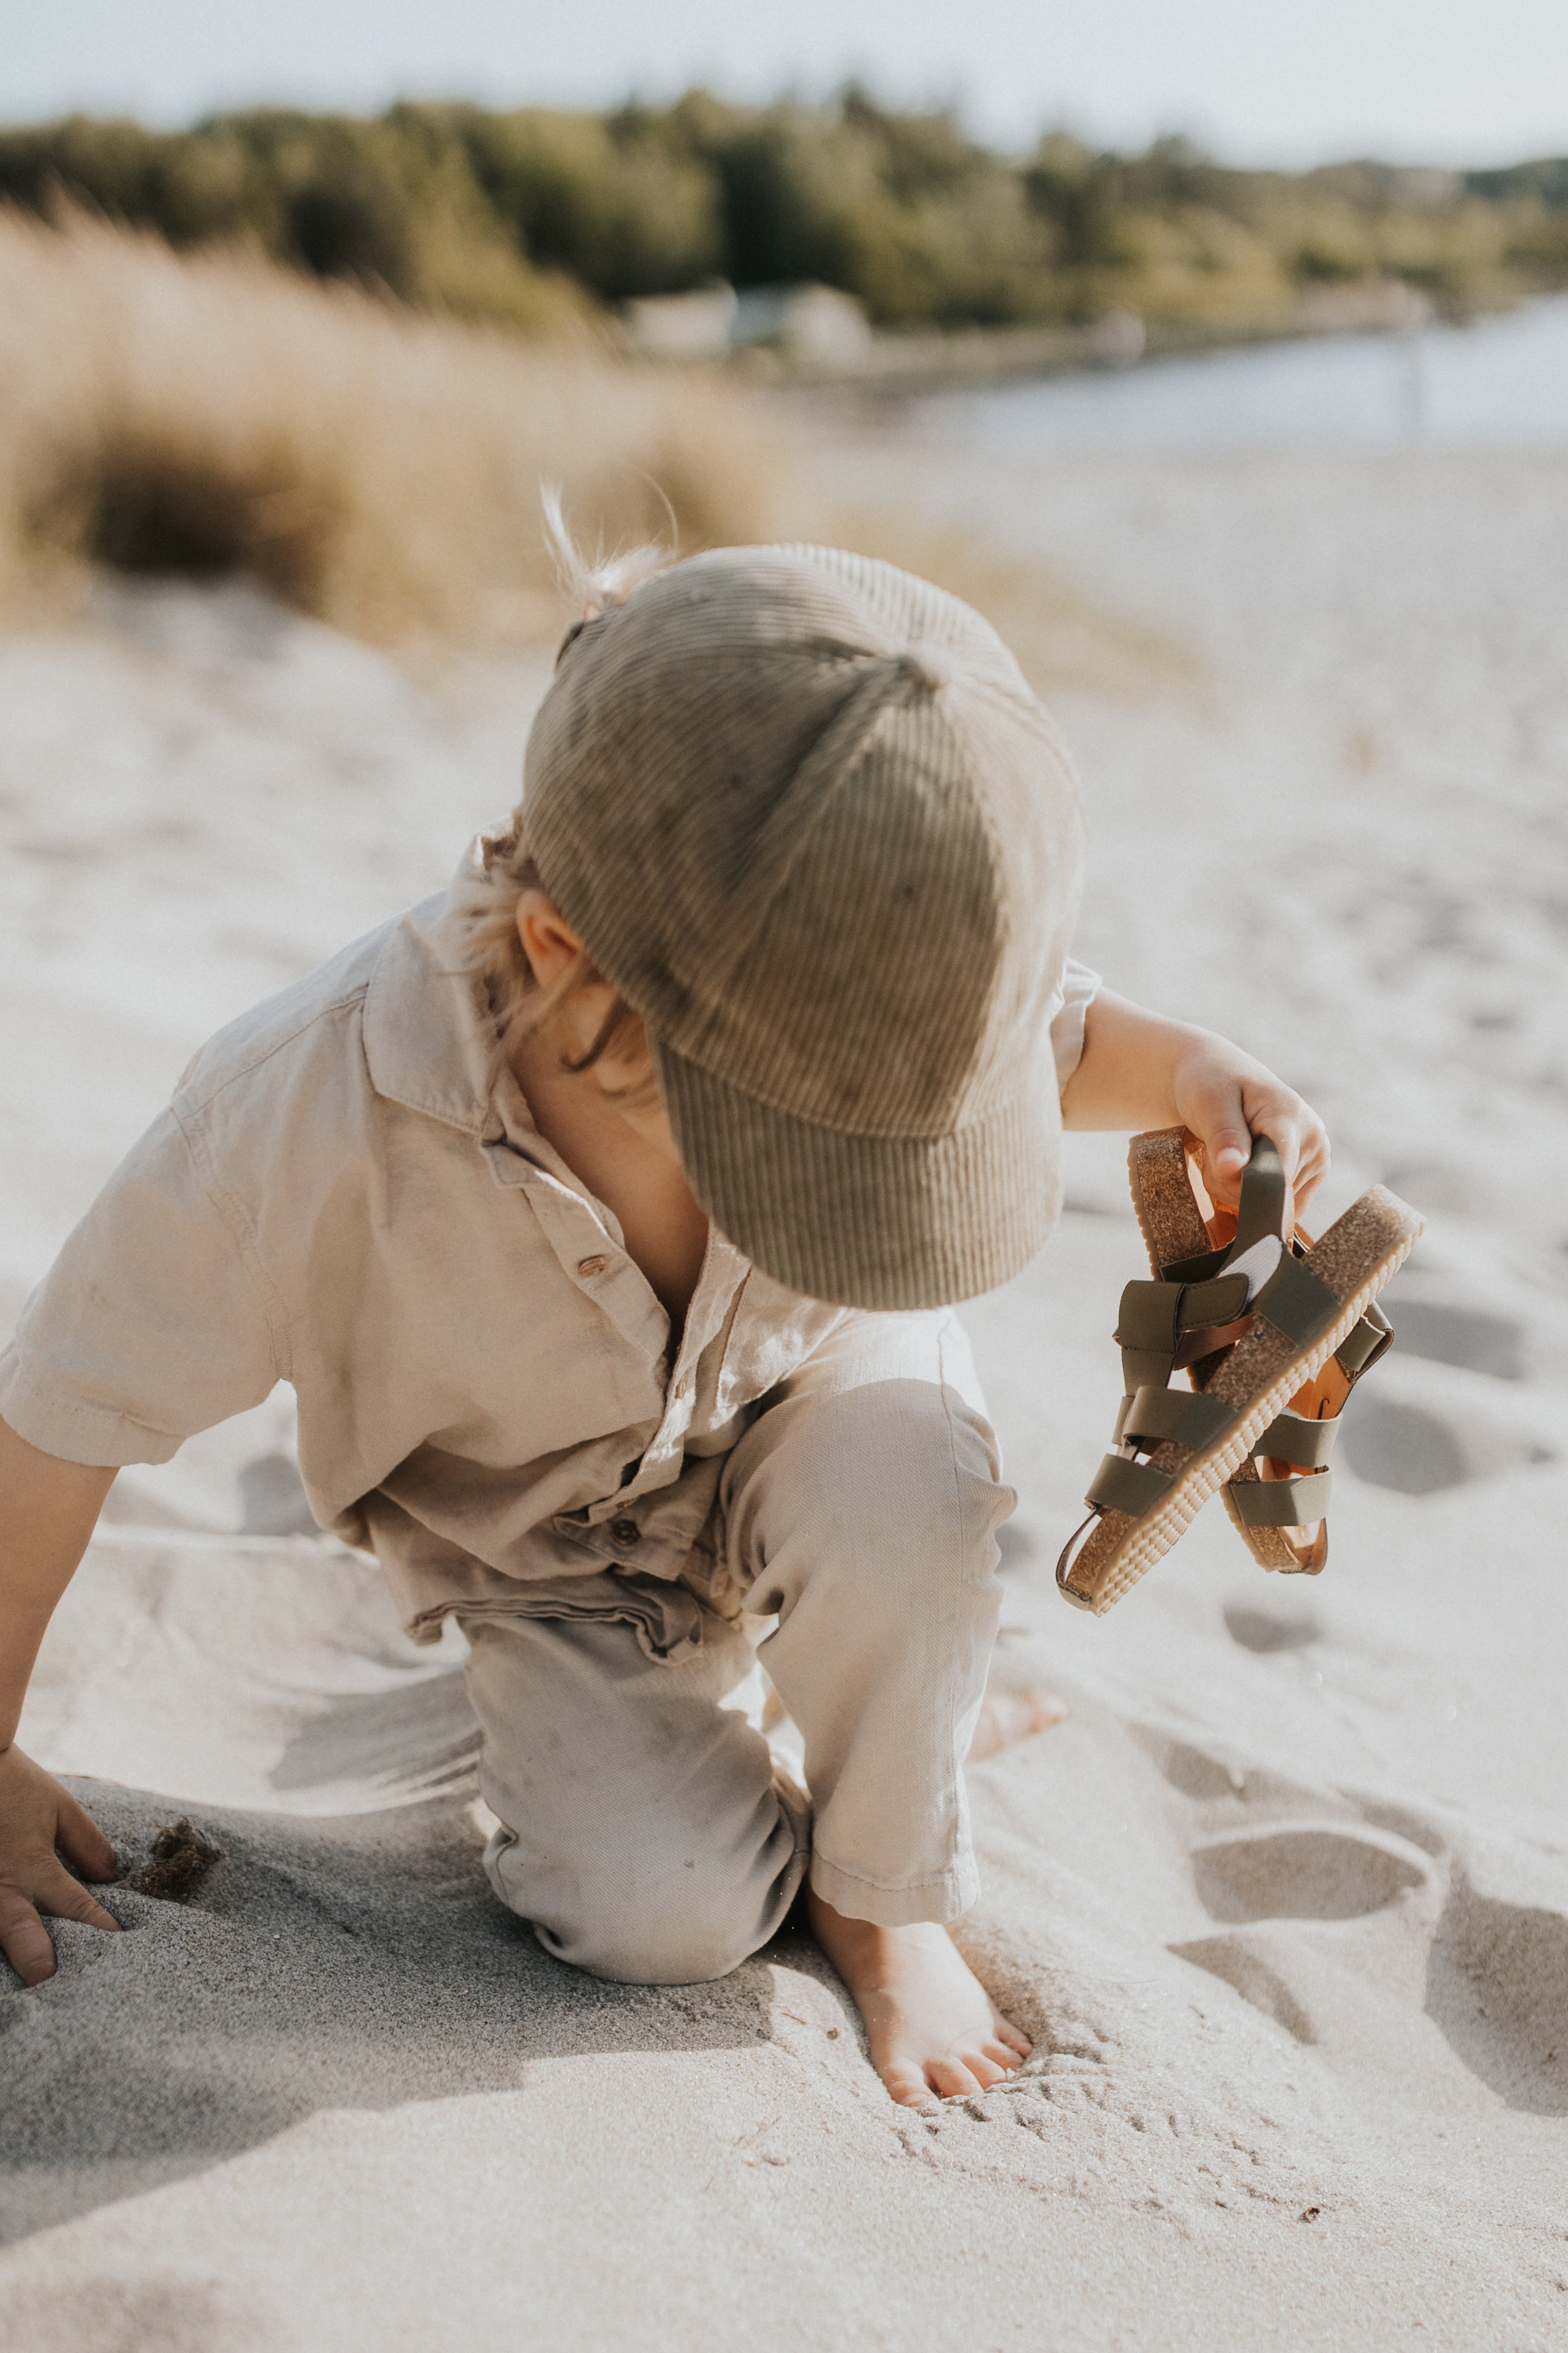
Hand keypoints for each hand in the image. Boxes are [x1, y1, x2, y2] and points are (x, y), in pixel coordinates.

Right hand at [0, 1744, 119, 1985]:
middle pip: (17, 1927)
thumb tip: (110, 1876)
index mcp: (33, 1865)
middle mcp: (0, 1883)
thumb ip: (85, 1844)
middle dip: (32, 1957)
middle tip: (46, 1982)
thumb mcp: (57, 1807)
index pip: (73, 1904)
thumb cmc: (11, 1784)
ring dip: (2, 1950)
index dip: (97, 1927)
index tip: (116, 1949)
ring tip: (15, 1990)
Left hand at [1171, 1039, 1329, 1218]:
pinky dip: (1255, 1196)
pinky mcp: (1313, 1171)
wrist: (1216, 1075)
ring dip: (1239, 1191)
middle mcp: (1313, 1137)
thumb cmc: (1208, 1084)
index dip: (1237, 1187)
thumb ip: (1223, 1137)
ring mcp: (1317, 1155)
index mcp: (1290, 1117)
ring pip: (1276, 1204)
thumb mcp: (1207, 1103)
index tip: (1212, 1169)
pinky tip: (1244, 1168)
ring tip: (1229, 1156)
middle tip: (1215, 1155)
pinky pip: (1284, 1206)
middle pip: (1271, 1196)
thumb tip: (1233, 1170)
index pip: (1273, 1180)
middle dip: (1233, 1187)